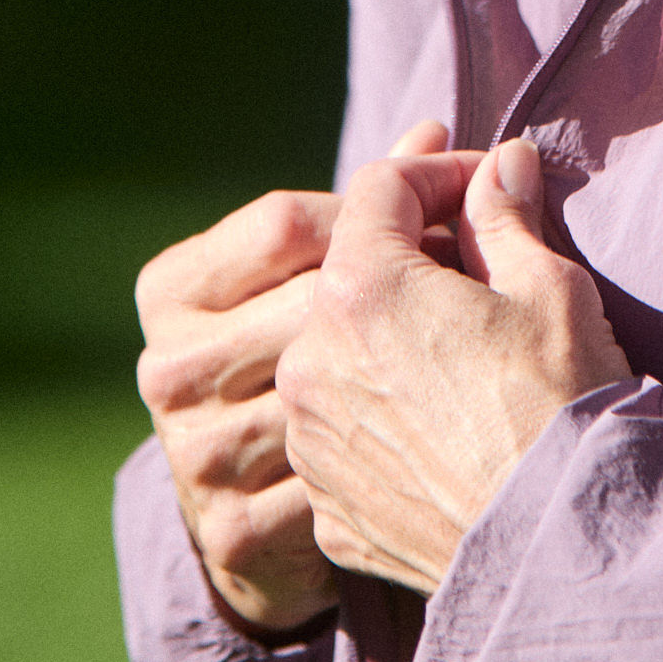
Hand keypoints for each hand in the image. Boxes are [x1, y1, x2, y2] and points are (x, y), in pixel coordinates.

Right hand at [135, 120, 457, 638]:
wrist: (303, 521)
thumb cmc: (347, 367)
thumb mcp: (352, 274)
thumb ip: (399, 205)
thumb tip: (451, 133)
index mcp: (174, 287)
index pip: (287, 220)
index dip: (387, 200)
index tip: (465, 198)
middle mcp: (172, 367)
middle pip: (312, 305)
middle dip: (410, 287)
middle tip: (489, 284)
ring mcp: (199, 451)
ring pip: (324, 392)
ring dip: (405, 375)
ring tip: (472, 357)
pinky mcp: (235, 528)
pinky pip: (335, 474)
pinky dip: (391, 457)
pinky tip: (432, 443)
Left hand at [278, 137, 632, 595]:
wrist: (564, 553)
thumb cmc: (564, 408)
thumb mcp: (551, 289)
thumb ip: (506, 216)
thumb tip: (502, 164)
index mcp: (360, 289)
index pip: (381, 187)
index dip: (440, 172)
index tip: (488, 188)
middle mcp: (309, 362)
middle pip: (350, 274)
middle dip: (412, 257)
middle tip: (481, 265)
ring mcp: (311, 442)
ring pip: (340, 357)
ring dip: (390, 341)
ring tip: (464, 355)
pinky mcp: (327, 507)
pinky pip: (347, 436)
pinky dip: (385, 419)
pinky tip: (445, 427)